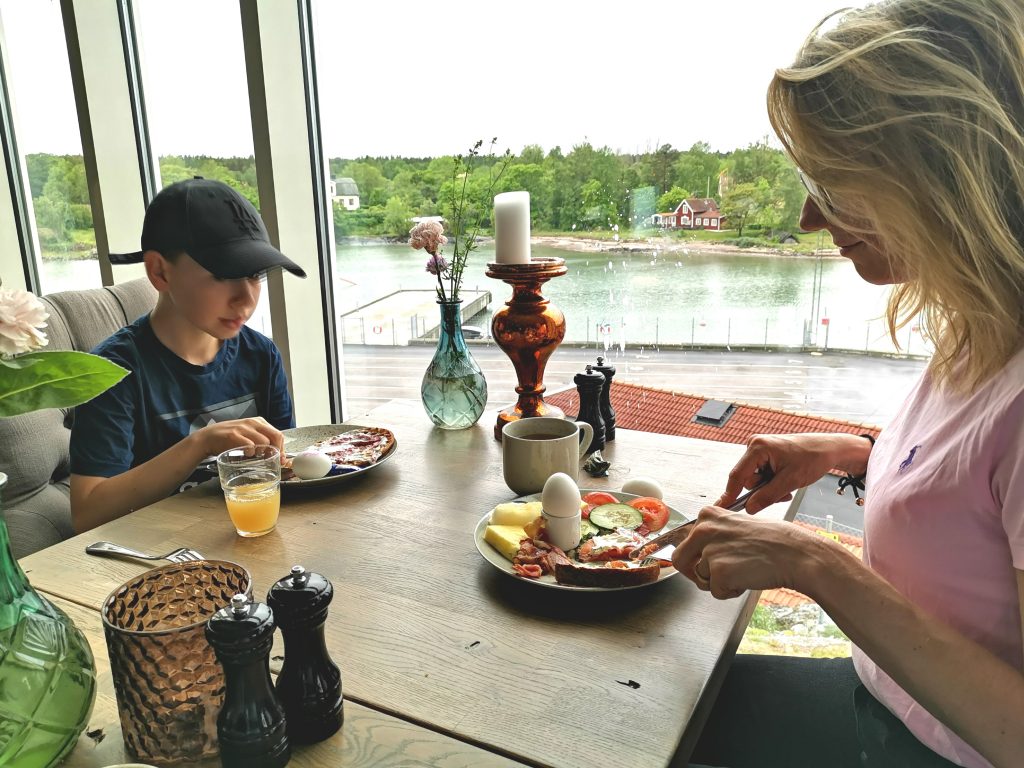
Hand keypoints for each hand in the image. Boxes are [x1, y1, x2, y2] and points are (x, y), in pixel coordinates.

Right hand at [190, 417, 284, 458]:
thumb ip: (263, 442)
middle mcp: (253, 423)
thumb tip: (279, 456)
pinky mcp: (234, 435)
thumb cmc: (230, 439)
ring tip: (255, 456)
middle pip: (275, 436)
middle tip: (271, 459)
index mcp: (259, 422)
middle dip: (276, 451)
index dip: (281, 448)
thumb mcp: (248, 435)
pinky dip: (250, 453)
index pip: (278, 434)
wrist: (208, 437)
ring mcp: (243, 428)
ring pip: (264, 442)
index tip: (280, 459)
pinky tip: (245, 455)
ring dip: (262, 452)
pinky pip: (249, 446)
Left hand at [672, 505, 823, 599]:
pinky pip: (716, 592)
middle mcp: (704, 530)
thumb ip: (715, 535)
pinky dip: (730, 592)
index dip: (696, 555)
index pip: (685, 541)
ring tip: (743, 572)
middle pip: (680, 560)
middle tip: (716, 576)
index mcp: (707, 515)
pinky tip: (748, 579)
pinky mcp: (719, 572)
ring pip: (701, 579)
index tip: (707, 560)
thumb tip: (699, 551)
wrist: (796, 554)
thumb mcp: (738, 525)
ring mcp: (710, 551)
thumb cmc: (775, 541)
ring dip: (719, 582)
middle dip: (695, 573)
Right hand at [717, 433, 864, 512]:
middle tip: (782, 491)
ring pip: (755, 479)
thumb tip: (749, 508)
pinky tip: (786, 480)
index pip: (737, 476)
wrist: (828, 449)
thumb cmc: (812, 458)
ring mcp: (760, 449)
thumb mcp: (790, 482)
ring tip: (788, 484)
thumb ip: (767, 496)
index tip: (722, 507)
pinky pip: (762, 475)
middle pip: (747, 479)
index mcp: (758, 448)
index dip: (730, 494)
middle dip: (763, 490)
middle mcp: (755, 446)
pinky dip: (773, 482)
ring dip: (770, 487)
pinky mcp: (765, 454)